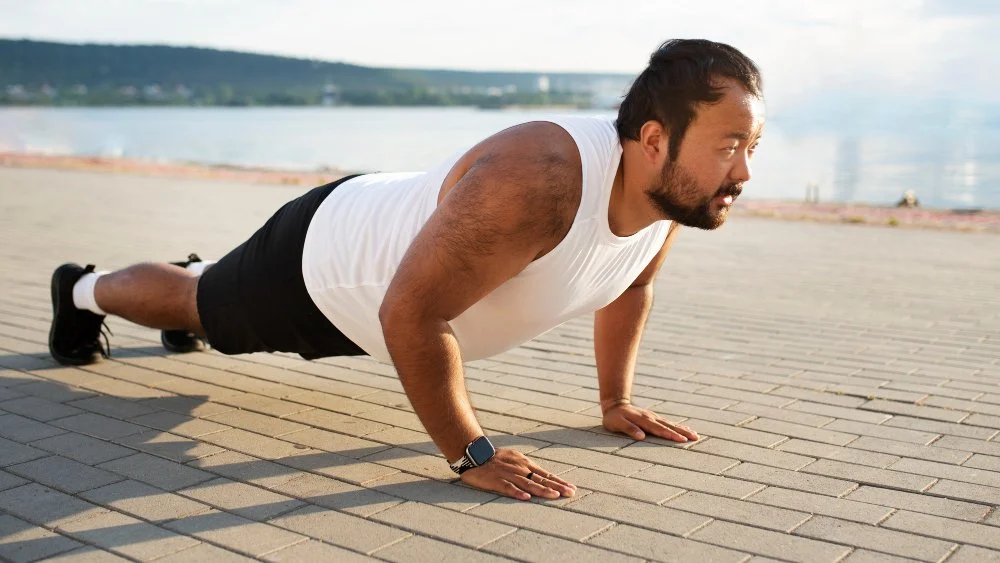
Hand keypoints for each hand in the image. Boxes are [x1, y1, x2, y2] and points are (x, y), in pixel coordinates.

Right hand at [460, 447, 576, 500]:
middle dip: (557, 486)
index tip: (571, 488)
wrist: (474, 454)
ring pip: (528, 483)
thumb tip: (543, 477)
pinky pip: (508, 487)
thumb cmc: (495, 458)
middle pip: (541, 479)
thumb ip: (527, 468)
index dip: (558, 481)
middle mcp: (520, 468)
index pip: (545, 474)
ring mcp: (508, 474)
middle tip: (570, 493)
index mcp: (525, 463)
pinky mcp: (496, 480)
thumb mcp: (515, 459)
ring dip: (542, 490)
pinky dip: (517, 493)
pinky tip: (526, 498)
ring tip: (554, 495)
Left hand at [602, 402, 699, 441]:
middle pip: (669, 426)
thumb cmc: (614, 417)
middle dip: (682, 432)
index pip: (659, 429)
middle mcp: (651, 418)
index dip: (670, 435)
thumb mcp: (616, 423)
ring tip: (695, 435)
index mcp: (643, 420)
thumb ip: (629, 429)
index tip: (682, 440)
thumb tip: (641, 437)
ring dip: (683, 429)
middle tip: (695, 438)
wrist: (615, 404)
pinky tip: (685, 429)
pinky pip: (668, 423)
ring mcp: (654, 417)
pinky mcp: (654, 418)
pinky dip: (678, 426)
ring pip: (671, 424)